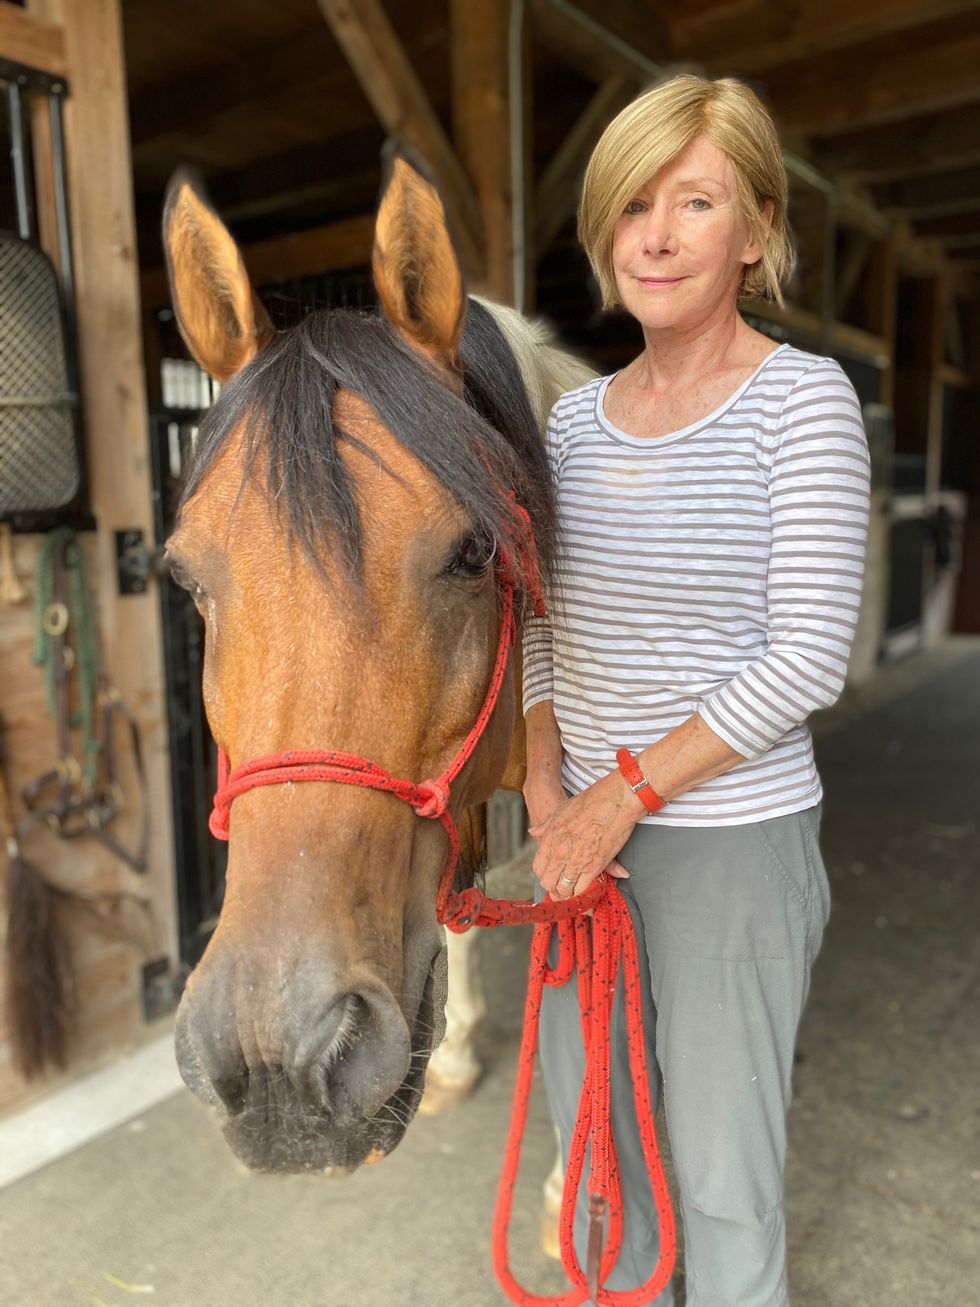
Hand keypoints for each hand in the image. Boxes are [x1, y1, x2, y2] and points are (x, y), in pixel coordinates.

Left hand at [529, 769, 642, 900]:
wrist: (613, 800)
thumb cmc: (590, 802)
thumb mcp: (560, 811)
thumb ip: (546, 826)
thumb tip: (533, 832)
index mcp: (550, 839)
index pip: (539, 868)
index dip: (545, 876)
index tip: (552, 877)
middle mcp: (560, 852)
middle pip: (549, 882)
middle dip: (555, 889)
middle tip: (563, 889)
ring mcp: (576, 861)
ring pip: (565, 889)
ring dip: (569, 893)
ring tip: (575, 892)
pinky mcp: (595, 866)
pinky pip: (583, 889)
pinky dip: (584, 893)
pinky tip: (587, 890)